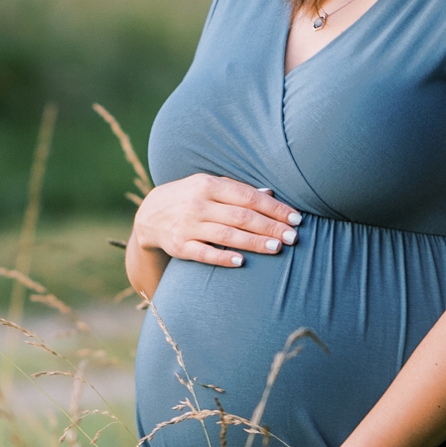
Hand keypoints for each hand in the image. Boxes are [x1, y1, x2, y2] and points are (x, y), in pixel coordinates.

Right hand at [131, 175, 300, 271]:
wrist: (150, 214)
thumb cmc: (190, 198)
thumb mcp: (210, 186)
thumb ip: (238, 190)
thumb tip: (271, 193)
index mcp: (209, 185)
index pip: (248, 197)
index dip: (274, 208)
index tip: (295, 219)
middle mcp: (198, 204)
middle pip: (241, 216)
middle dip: (270, 227)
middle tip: (293, 237)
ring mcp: (188, 226)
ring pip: (226, 235)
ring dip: (253, 242)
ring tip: (277, 248)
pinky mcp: (179, 246)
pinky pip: (203, 253)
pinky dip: (222, 257)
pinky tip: (242, 262)